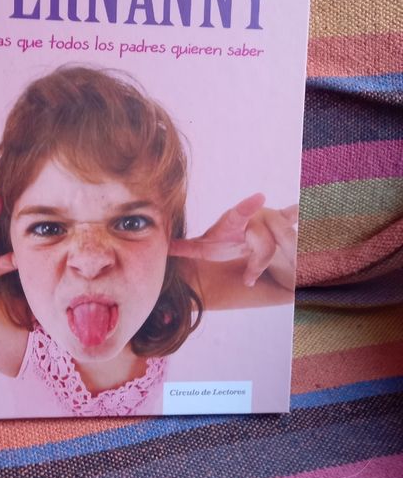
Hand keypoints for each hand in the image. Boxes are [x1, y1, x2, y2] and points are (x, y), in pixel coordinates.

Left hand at [169, 193, 297, 289]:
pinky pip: (294, 218)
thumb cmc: (220, 242)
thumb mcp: (204, 247)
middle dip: (257, 265)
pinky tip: (311, 208)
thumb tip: (165, 247)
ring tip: (253, 276)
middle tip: (247, 281)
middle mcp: (254, 215)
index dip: (249, 205)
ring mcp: (269, 218)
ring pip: (282, 242)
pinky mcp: (282, 223)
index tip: (260, 196)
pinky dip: (302, 215)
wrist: (236, 232)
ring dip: (270, 263)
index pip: (240, 213)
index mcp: (233, 220)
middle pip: (264, 242)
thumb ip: (185, 247)